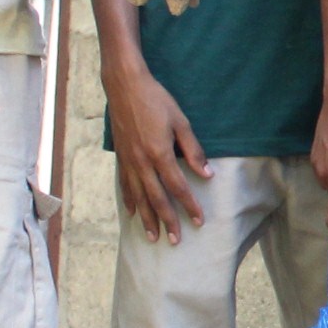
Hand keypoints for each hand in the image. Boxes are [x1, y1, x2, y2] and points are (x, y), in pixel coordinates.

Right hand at [105, 60, 209, 242]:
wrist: (125, 86)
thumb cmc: (156, 101)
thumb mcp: (181, 121)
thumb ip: (194, 150)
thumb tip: (207, 174)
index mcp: (160, 154)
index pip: (178, 187)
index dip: (189, 206)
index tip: (198, 222)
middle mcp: (142, 162)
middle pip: (157, 199)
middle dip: (167, 221)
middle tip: (175, 240)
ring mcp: (129, 161)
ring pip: (139, 197)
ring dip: (146, 218)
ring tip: (153, 236)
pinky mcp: (120, 157)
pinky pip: (125, 185)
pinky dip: (129, 201)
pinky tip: (132, 212)